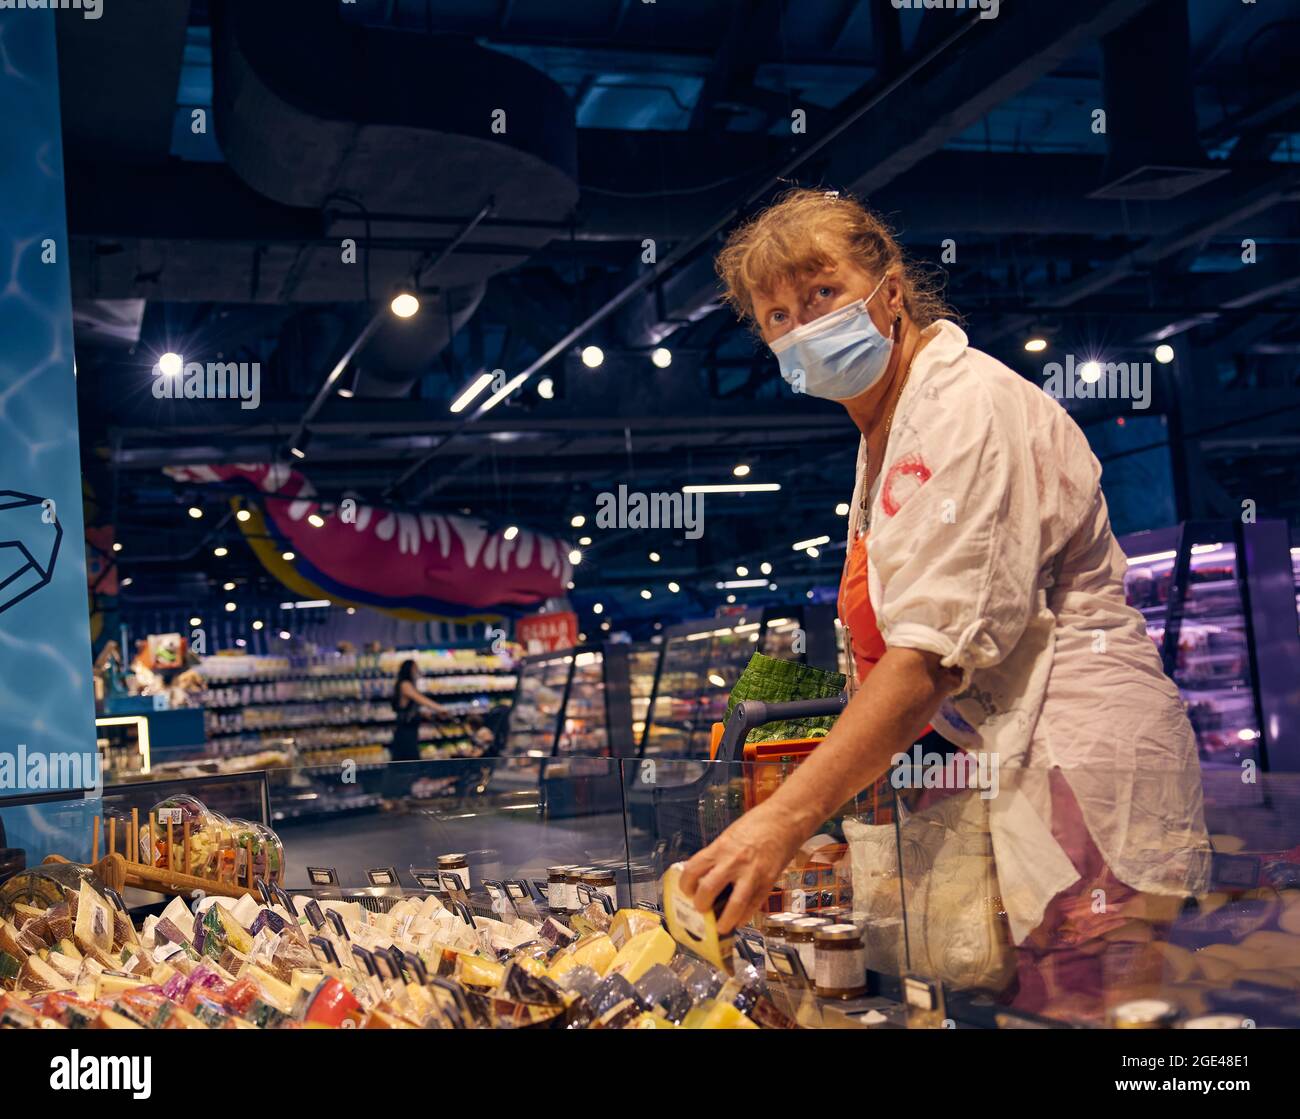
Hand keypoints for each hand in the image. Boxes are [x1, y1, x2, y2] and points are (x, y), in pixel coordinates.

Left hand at [679, 803, 807, 933]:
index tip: (687, 891)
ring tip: (720, 927)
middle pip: (707, 890)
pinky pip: (754, 905)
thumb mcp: (730, 837)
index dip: (685, 885)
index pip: (692, 870)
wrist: (784, 820)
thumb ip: (718, 856)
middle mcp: (733, 862)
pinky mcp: (768, 882)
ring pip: (733, 904)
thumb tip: (706, 876)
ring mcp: (751, 874)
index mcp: (720, 848)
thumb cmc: (756, 824)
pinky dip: (744, 917)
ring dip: (724, 921)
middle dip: (701, 905)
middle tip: (701, 909)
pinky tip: (739, 920)